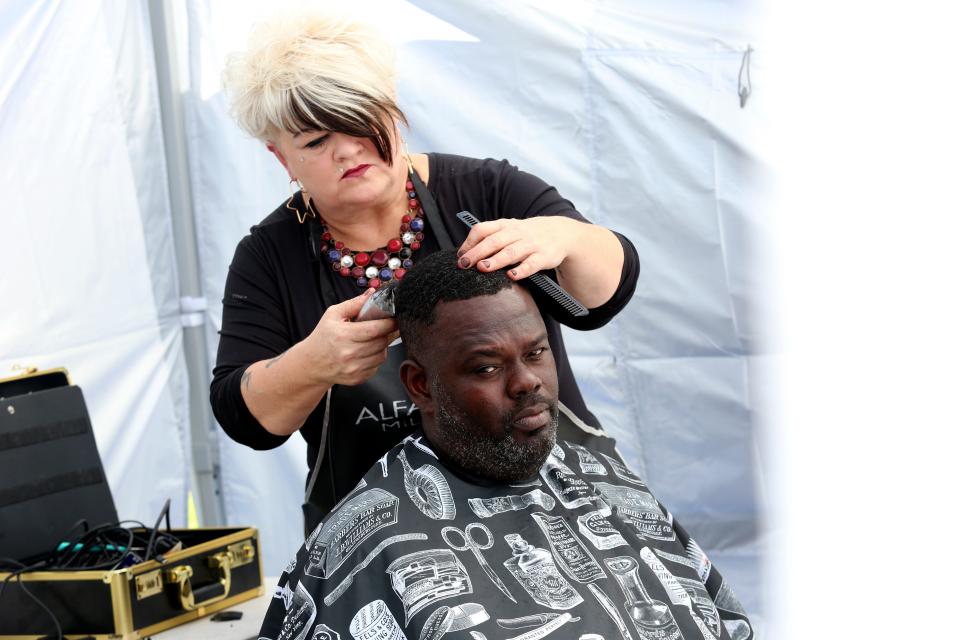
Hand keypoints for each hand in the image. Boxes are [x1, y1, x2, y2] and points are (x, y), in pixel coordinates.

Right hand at [304, 289, 397, 385]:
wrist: (312, 363)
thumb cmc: (323, 336)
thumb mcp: (333, 315)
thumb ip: (354, 303)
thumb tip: (373, 293)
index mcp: (343, 335)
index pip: (375, 329)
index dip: (389, 323)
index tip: (395, 318)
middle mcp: (349, 354)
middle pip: (382, 342)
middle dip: (388, 333)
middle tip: (389, 327)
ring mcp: (353, 368)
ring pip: (382, 356)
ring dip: (383, 346)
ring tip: (375, 339)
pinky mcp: (357, 379)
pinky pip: (376, 367)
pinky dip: (376, 358)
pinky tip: (368, 352)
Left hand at [456, 217, 577, 279]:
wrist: (561, 232)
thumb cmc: (527, 234)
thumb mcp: (509, 230)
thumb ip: (489, 238)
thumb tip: (464, 254)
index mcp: (505, 226)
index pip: (483, 229)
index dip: (470, 242)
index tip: (460, 256)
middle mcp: (517, 233)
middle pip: (494, 241)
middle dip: (477, 252)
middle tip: (464, 264)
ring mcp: (531, 245)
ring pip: (511, 252)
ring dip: (496, 260)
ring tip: (482, 268)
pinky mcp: (544, 257)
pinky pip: (531, 264)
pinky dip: (521, 270)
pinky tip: (511, 276)